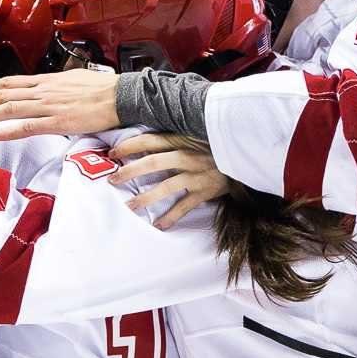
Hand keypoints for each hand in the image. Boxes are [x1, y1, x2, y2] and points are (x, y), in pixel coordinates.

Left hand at [0, 70, 118, 140]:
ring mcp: (50, 106)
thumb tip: (47, 88)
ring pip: (10, 108)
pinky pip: (29, 126)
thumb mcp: (73, 80)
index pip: (9, 83)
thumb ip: (55, 86)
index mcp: (47, 81)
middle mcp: (43, 91)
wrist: (121, 96)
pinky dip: (10, 130)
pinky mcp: (59, 121)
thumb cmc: (103, 89)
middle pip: (3, 94)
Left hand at [109, 133, 229, 227]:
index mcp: (182, 139)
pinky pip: (185, 206)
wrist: (244, 155)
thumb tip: (145, 139)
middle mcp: (187, 156)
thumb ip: (174, 136)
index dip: (128, 147)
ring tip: (129, 206)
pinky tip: (159, 225)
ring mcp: (196, 174)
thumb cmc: (215, 144)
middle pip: (152, 163)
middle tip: (112, 180)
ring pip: (166, 186)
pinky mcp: (206, 191)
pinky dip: (171, 217)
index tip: (112, 154)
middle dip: (129, 172)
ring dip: (146, 198)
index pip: (149, 140)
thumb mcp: (195, 132)